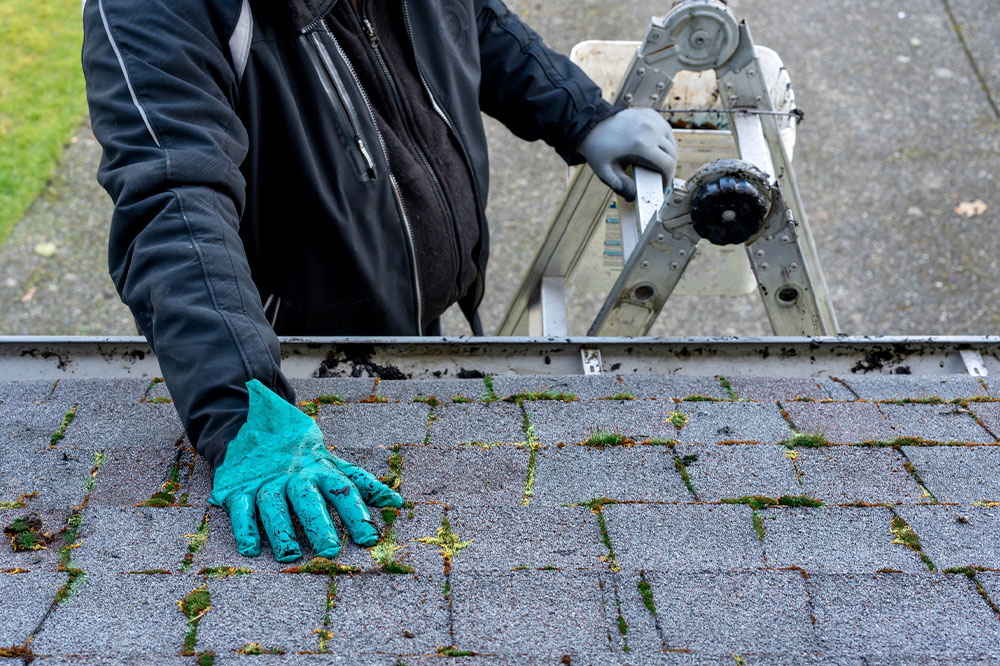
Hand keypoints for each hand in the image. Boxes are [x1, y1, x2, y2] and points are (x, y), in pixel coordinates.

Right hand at [210, 379, 402, 561]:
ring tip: (291, 556)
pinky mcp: (239, 488)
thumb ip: (362, 484)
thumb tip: (399, 502)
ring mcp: (266, 482)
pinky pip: (240, 507)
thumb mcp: (332, 464)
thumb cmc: (302, 455)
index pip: (343, 491)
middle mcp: (295, 476)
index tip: (369, 539)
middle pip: (308, 500)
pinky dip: (244, 527)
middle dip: (319, 524)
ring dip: (281, 530)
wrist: (254, 424)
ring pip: (274, 505)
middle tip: (330, 550)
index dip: (357, 514)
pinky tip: (251, 548)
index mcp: (321, 470)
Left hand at [578, 108, 677, 200]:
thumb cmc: (598, 149)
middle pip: (672, 154)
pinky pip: (666, 131)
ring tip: (657, 163)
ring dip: (668, 154)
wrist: (591, 124)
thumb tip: (634, 195)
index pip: (668, 165)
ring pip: (672, 142)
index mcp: (642, 145)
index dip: (668, 178)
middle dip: (668, 168)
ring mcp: (652, 120)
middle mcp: (651, 130)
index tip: (662, 185)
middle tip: (659, 176)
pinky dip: (664, 140)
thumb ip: (620, 185)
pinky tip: (654, 147)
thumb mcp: (605, 171)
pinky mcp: (651, 114)